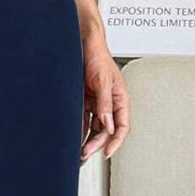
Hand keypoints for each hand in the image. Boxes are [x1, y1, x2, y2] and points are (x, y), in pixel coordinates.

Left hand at [80, 32, 128, 163]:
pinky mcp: (84, 99)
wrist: (80, 41)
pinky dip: (78, 128)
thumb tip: (108, 124)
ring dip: (87, 138)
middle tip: (85, 153)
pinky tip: (72, 136)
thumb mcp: (103, 80)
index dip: (115, 141)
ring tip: (78, 150)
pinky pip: (82, 118)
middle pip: (106, 129)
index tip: (107, 153)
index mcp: (120, 98)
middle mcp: (109, 102)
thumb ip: (105, 103)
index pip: (122, 126)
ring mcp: (96, 101)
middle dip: (97, 143)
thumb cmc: (97, 54)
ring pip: (93, 126)